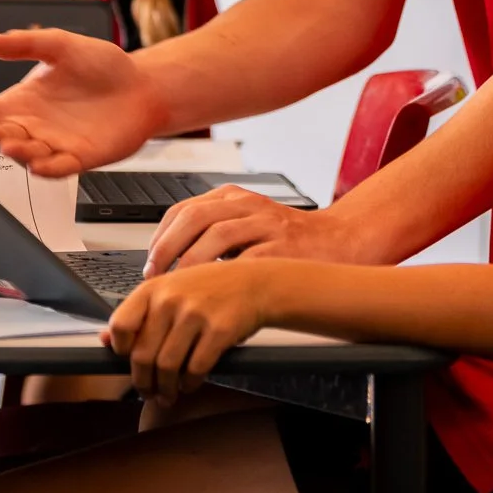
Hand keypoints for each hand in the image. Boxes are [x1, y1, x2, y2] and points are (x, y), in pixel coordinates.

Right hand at [0, 29, 171, 176]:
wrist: (142, 86)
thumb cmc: (102, 66)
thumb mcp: (61, 44)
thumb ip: (26, 43)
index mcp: (20, 102)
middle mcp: (32, 126)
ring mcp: (53, 144)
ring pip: (25, 155)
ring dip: (15, 152)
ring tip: (10, 143)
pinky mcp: (78, 158)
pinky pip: (57, 168)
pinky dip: (47, 169)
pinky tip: (40, 164)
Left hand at [105, 263, 263, 400]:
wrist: (256, 284)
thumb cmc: (211, 288)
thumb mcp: (171, 290)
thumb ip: (140, 313)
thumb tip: (104, 340)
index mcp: (154, 287)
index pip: (120, 325)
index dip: (120, 350)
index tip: (129, 360)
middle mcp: (171, 299)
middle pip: (142, 355)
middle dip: (143, 382)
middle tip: (149, 392)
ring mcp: (195, 314)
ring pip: (167, 367)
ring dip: (166, 389)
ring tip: (169, 394)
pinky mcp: (218, 331)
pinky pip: (195, 369)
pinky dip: (190, 384)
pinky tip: (191, 384)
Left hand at [145, 186, 353, 274]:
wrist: (341, 240)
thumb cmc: (290, 239)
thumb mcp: (247, 223)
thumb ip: (213, 231)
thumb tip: (167, 258)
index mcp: (235, 197)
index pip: (183, 209)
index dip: (160, 237)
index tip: (151, 262)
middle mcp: (249, 205)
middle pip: (194, 217)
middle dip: (167, 249)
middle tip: (155, 276)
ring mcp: (267, 225)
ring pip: (216, 236)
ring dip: (190, 264)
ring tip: (180, 288)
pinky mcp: (283, 248)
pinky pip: (244, 261)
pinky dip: (223, 278)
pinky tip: (214, 294)